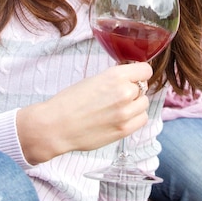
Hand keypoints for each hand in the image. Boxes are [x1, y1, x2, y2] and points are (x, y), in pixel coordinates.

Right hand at [17, 62, 152, 163]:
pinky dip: (135, 118)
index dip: (139, 73)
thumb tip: (130, 78)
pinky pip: (142, 119)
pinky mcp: (124, 130)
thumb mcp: (94, 79)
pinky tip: (121, 118)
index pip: (145, 70)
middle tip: (117, 95)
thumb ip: (115, 78)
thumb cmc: (70, 101)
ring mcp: (126, 113)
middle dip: (133, 90)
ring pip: (144, 103)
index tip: (134, 77)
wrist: (56, 126)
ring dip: (135, 104)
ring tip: (118, 108)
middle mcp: (124, 92)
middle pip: (143, 87)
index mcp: (116, 76)